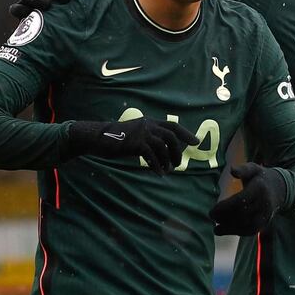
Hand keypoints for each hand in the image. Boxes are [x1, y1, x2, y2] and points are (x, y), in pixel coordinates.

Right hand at [66, 118, 197, 174]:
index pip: (172, 126)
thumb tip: (164, 153)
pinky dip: (157, 165)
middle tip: (177, 164)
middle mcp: (147, 125)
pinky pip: (151, 156)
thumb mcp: (135, 135)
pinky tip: (158, 173)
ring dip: (167, 160)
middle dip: (177, 151)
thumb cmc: (116, 140)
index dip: (186, 133)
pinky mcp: (135, 143)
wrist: (97, 138)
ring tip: (168, 170)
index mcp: (149, 122)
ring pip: (163, 147)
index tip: (196, 142)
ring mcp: (141, 133)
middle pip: (171, 137)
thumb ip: (149, 140)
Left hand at [210, 163, 286, 235]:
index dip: (225, 208)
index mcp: (260, 188)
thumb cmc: (261, 178)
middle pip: (242, 214)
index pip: (240, 201)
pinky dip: (236, 233)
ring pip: (246, 226)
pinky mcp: (265, 223)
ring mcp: (266, 215)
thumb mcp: (254, 169)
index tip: (212, 210)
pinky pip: (250, 231)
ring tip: (216, 228)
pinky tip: (224, 230)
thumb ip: (243, 169)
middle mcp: (264, 203)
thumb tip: (232, 170)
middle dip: (225, 218)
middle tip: (212, 218)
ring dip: (229, 229)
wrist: (280, 189)